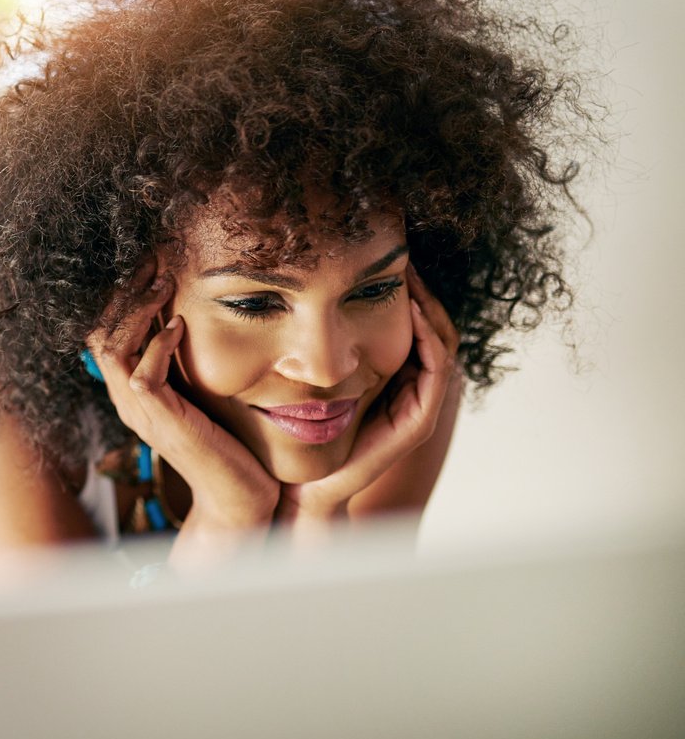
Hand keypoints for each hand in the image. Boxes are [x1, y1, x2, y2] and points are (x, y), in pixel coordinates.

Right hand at [86, 265, 278, 533]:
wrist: (238, 495)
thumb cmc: (227, 442)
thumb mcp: (199, 392)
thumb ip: (184, 364)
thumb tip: (188, 317)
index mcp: (131, 393)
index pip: (103, 336)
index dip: (118, 299)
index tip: (145, 267)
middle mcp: (127, 402)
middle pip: (99, 336)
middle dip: (123, 295)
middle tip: (151, 265)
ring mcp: (140, 415)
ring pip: (113, 350)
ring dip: (139, 312)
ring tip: (164, 285)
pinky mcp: (162, 423)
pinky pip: (142, 376)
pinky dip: (159, 345)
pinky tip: (180, 326)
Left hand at [277, 264, 460, 524]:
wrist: (302, 485)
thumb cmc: (298, 431)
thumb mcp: (307, 371)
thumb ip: (315, 340)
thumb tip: (299, 288)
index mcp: (391, 374)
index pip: (414, 320)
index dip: (408, 287)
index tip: (388, 254)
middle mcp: (409, 387)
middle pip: (433, 325)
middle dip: (423, 288)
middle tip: (406, 253)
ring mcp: (417, 405)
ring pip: (441, 343)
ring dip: (429, 306)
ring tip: (411, 273)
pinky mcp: (416, 422)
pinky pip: (435, 372)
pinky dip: (427, 338)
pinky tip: (411, 311)